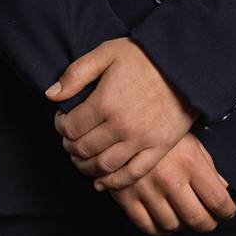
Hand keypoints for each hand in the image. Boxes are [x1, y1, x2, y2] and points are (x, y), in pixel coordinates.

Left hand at [47, 37, 198, 188]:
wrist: (184, 64)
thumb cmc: (143, 56)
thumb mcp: (106, 52)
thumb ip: (76, 74)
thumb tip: (51, 95)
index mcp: (105, 102)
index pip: (71, 128)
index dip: (61, 126)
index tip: (62, 120)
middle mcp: (121, 126)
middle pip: (84, 149)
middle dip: (71, 146)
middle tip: (70, 140)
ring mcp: (141, 141)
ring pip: (103, 166)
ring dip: (86, 167)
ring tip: (82, 159)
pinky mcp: (158, 149)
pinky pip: (131, 175)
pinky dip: (113, 183)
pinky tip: (101, 182)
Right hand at [102, 132, 235, 235]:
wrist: (121, 118)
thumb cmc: (161, 126)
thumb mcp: (189, 138)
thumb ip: (207, 165)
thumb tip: (224, 190)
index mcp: (190, 161)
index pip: (218, 200)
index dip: (226, 211)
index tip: (226, 212)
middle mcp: (170, 178)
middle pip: (197, 219)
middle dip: (208, 224)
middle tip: (209, 220)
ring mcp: (147, 189)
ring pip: (172, 225)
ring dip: (181, 224)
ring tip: (183, 214)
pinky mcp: (126, 196)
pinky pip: (147, 226)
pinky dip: (159, 229)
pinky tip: (164, 219)